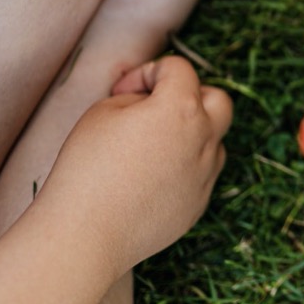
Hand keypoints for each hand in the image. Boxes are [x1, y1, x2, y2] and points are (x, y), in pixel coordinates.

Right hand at [36, 56, 231, 270]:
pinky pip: (202, 173)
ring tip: (151, 143)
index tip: (121, 90)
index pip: (179, 69)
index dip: (148, 71)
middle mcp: (204, 139)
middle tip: (157, 106)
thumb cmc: (87, 167)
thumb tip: (150, 102)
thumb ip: (136, 97)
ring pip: (214, 139)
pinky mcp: (199, 204)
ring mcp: (206, 175)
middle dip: (190, 94)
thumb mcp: (102, 111)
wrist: (86, 234)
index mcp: (181, 109)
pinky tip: (151, 176)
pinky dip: (185, 166)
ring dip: (191, 132)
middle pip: (218, 100)